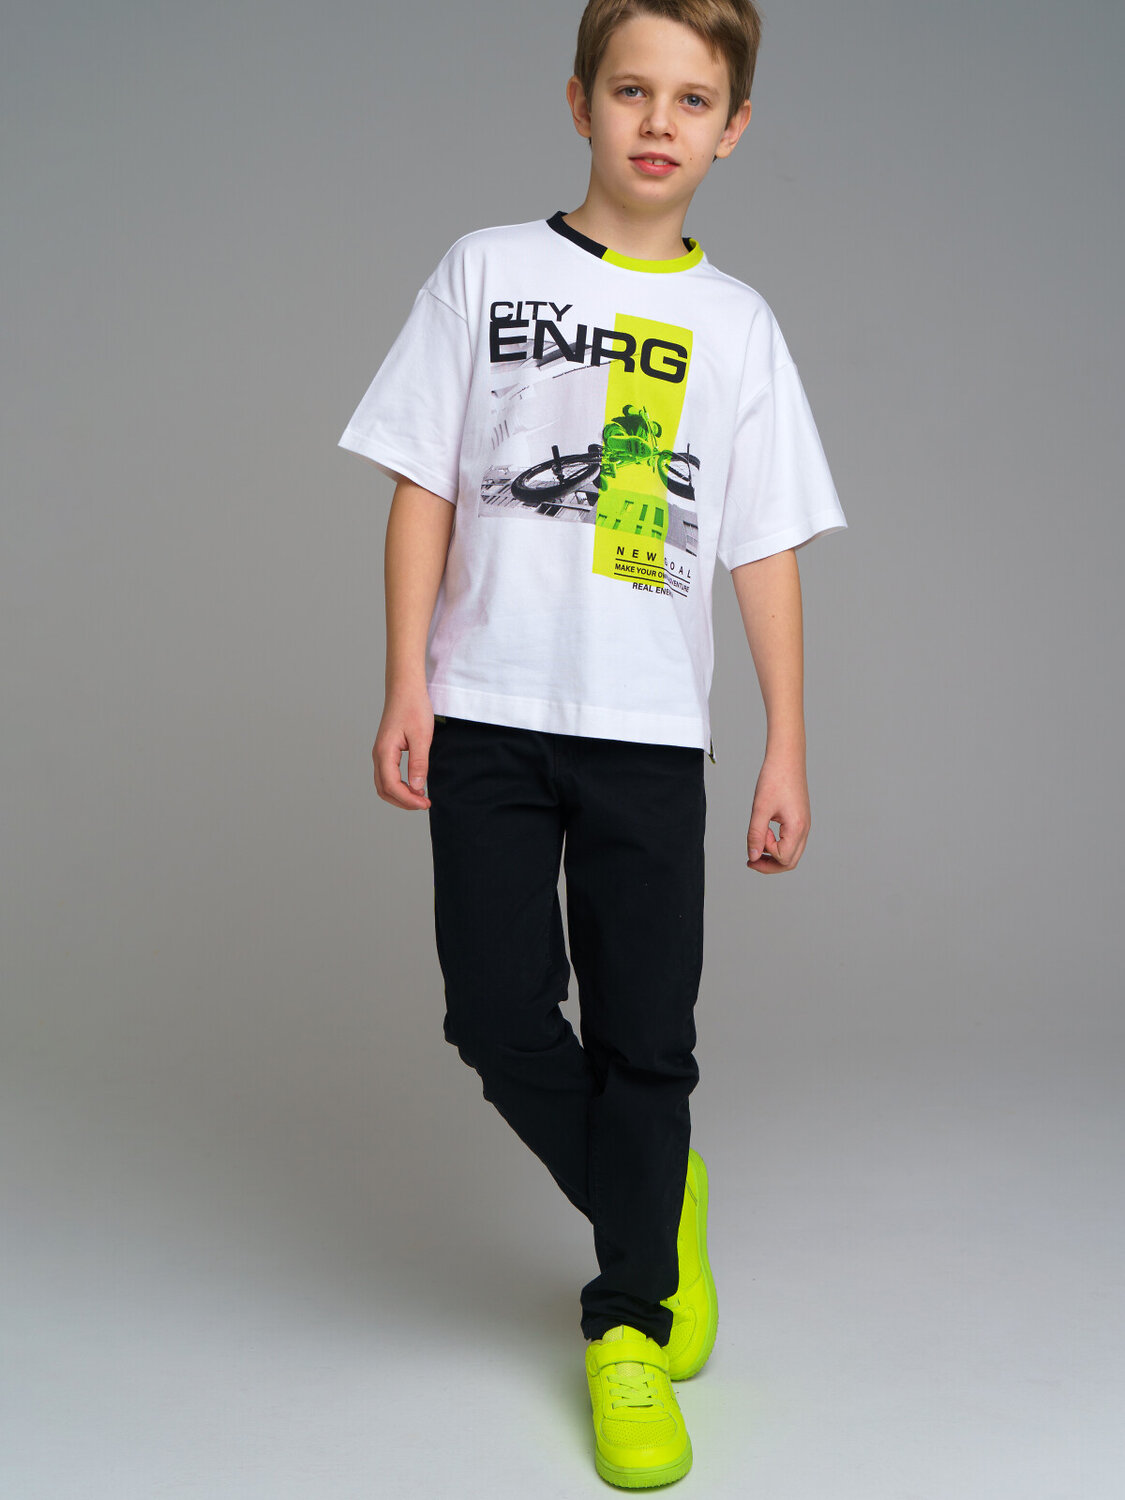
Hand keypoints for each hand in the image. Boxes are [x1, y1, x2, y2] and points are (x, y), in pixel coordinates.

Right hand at [373, 690, 433, 809]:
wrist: (405, 689)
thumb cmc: (413, 708)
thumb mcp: (421, 737)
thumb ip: (418, 763)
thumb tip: (418, 788)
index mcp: (384, 752)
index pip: (391, 786)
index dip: (408, 799)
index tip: (425, 803)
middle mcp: (378, 754)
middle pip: (384, 790)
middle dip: (403, 801)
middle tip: (424, 804)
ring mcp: (380, 753)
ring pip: (384, 784)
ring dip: (400, 795)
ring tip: (420, 797)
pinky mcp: (385, 751)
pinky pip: (387, 776)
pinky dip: (398, 786)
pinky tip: (414, 785)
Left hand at [746, 751, 809, 872]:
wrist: (787, 758)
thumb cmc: (775, 779)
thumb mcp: (760, 808)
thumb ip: (756, 835)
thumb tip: (753, 857)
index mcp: (797, 828)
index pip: (783, 858)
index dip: (766, 853)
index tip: (757, 835)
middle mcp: (805, 829)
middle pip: (790, 861)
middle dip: (770, 865)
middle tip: (750, 861)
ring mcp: (804, 824)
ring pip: (792, 852)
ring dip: (773, 856)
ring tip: (755, 849)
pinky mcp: (800, 819)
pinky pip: (791, 841)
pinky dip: (778, 845)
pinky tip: (765, 835)